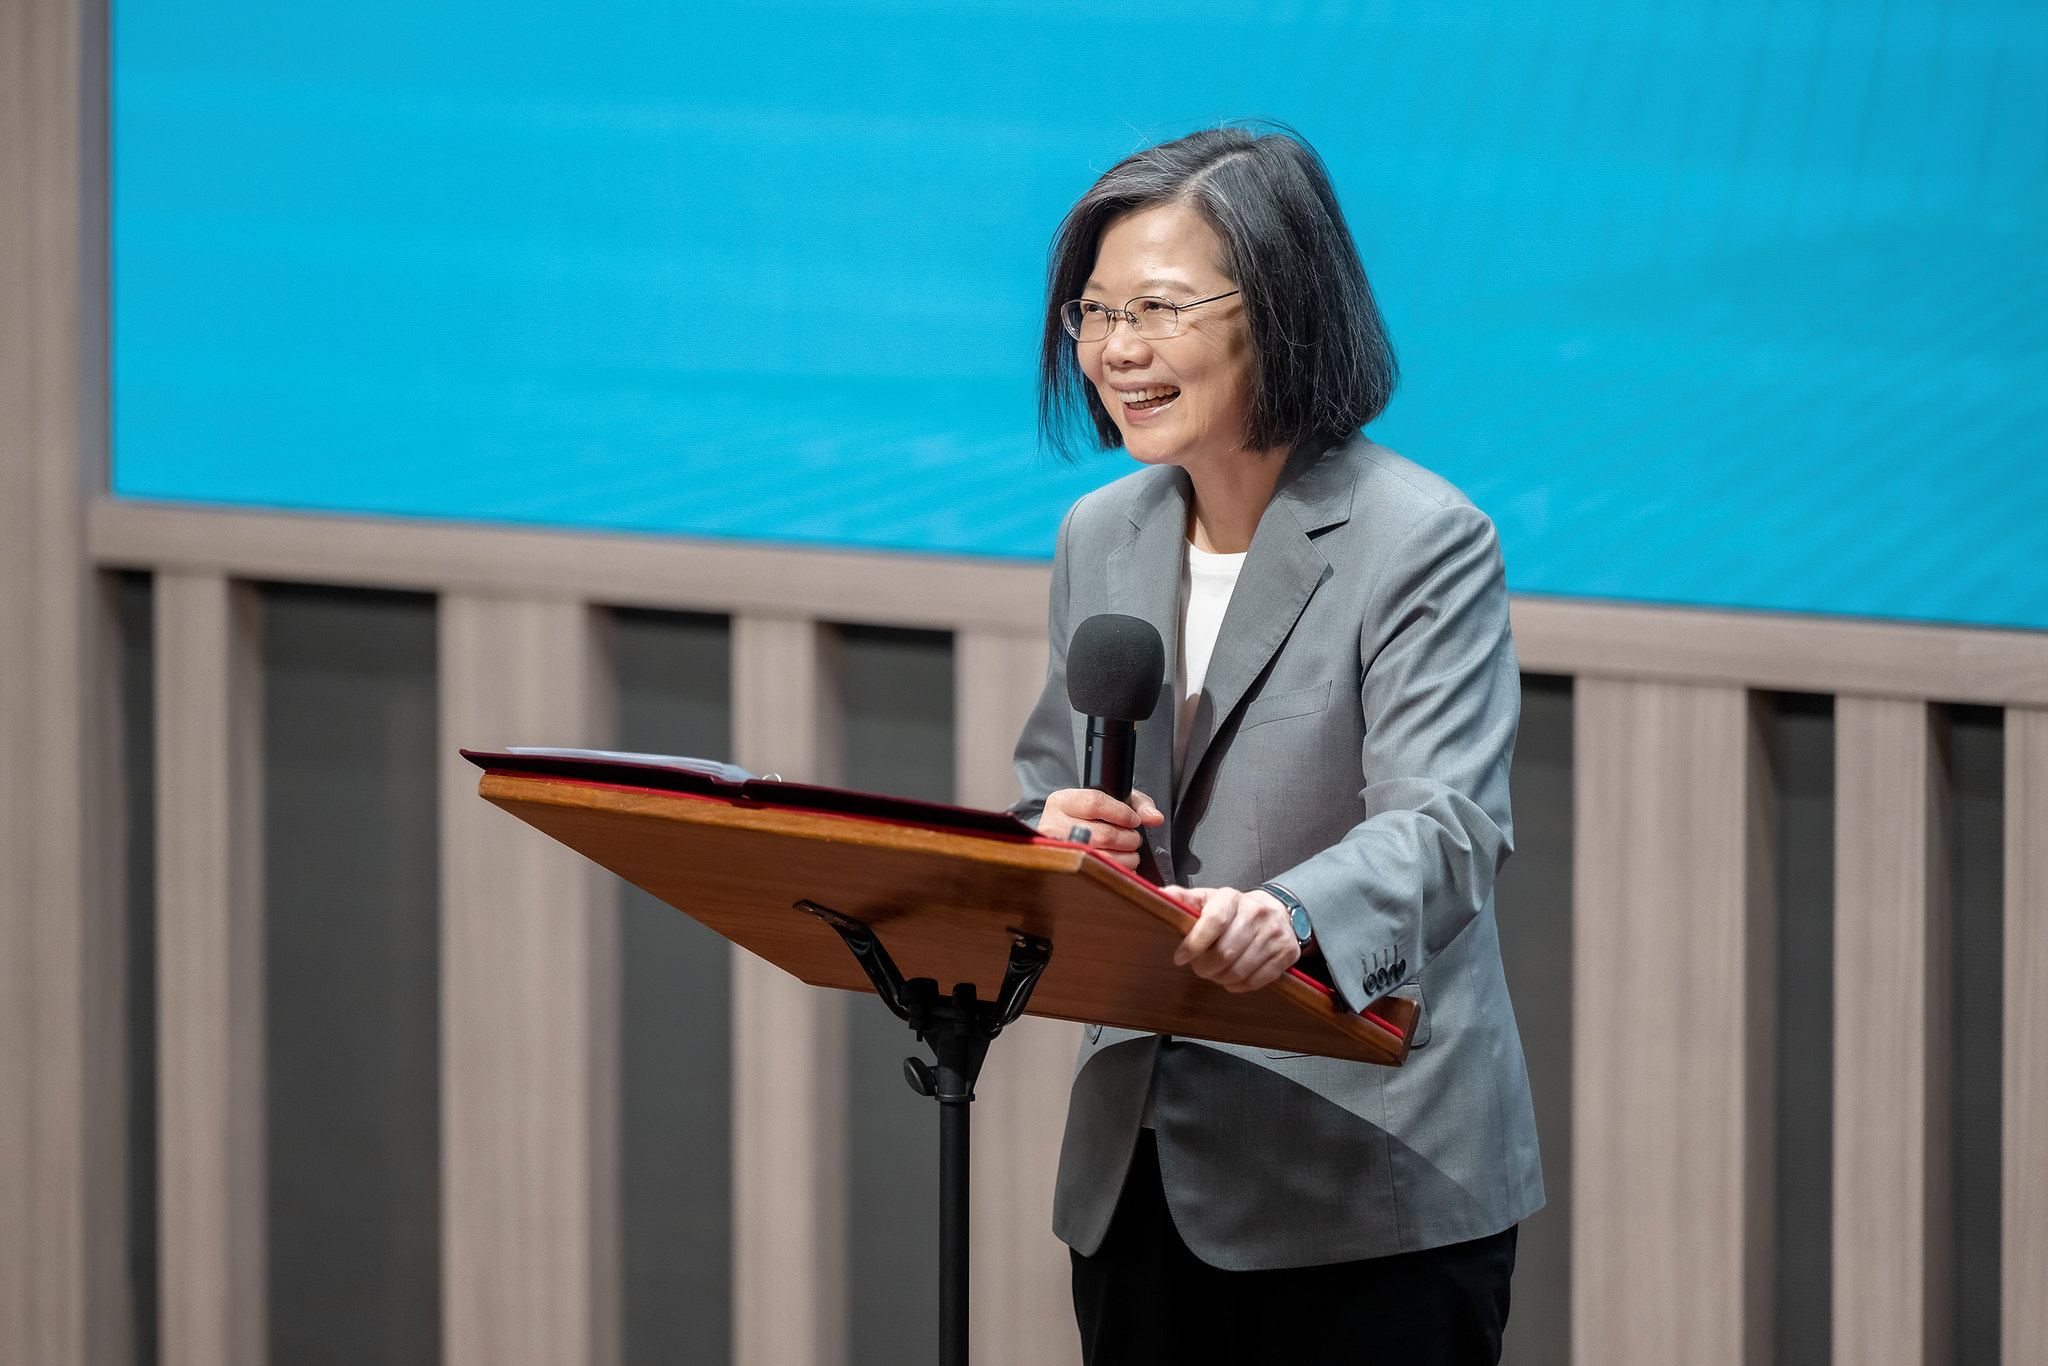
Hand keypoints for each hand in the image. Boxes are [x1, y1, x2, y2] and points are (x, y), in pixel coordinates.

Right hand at [1037, 788, 1163, 871]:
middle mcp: (1053, 824)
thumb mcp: (1113, 800)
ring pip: (1102, 857)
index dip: (1122, 814)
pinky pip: (1099, 874)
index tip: (1134, 820)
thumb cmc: (1091, 817)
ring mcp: (1057, 850)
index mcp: (1063, 801)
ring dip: (1126, 857)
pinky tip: (1121, 866)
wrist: (1067, 833)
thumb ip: (1138, 805)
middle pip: (1102, 834)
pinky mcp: (1066, 869)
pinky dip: (1119, 872)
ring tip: (1129, 852)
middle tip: (1133, 838)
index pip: (1095, 803)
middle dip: (1128, 839)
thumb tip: (1155, 818)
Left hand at [1163, 886, 1300, 992]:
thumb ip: (1181, 899)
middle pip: (1225, 952)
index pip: (1213, 921)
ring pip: (1240, 970)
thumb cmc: (1233, 910)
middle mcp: (1256, 913)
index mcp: (1231, 898)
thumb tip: (1155, 895)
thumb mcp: (1207, 899)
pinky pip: (1257, 980)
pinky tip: (1233, 978)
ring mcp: (1274, 933)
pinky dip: (1239, 985)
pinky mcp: (1286, 952)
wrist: (1276, 911)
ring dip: (1221, 978)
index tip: (1180, 957)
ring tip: (1215, 972)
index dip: (1194, 944)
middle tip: (1199, 967)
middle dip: (1205, 967)